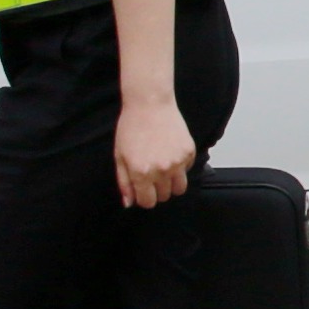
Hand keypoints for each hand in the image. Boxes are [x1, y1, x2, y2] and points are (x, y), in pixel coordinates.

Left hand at [112, 94, 195, 208]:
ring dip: (171, 184)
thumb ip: (124, 182)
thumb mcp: (119, 157)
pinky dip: (180, 167)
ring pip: (180, 188)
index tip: (143, 190)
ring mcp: (178, 161)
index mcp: (141, 173)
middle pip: (164, 196)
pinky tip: (170, 153)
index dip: (144, 198)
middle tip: (152, 176)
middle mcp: (161, 170)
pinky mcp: (189, 152)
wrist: (149, 104)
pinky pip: (187, 170)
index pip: (148, 202)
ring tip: (164, 170)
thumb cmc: (131, 128)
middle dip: (157, 191)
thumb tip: (129, 203)